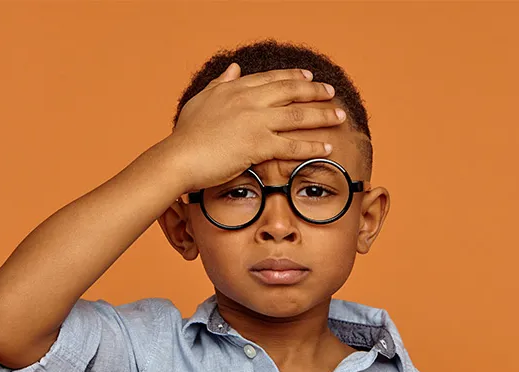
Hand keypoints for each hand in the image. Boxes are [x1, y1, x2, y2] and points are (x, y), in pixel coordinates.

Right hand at [166, 63, 344, 193]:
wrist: (179, 157)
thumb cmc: (186, 135)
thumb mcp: (200, 101)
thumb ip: (220, 83)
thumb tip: (233, 68)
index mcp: (235, 89)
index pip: (271, 79)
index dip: (293, 77)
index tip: (308, 76)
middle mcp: (249, 101)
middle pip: (291, 91)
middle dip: (315, 91)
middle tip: (332, 93)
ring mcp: (256, 122)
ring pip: (297, 116)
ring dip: (322, 115)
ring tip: (340, 117)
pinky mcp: (258, 145)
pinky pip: (292, 145)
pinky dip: (311, 146)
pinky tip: (326, 147)